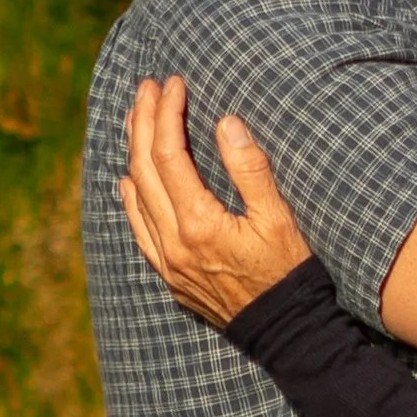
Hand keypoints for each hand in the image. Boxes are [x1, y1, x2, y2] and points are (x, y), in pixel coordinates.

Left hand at [122, 76, 311, 327]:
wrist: (285, 332)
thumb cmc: (288, 273)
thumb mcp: (278, 219)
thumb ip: (251, 170)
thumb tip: (226, 123)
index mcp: (198, 224)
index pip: (170, 154)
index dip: (167, 113)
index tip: (173, 83)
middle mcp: (172, 242)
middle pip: (144, 169)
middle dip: (143, 122)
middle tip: (147, 87)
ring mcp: (167, 261)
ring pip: (135, 196)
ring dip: (133, 152)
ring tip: (136, 117)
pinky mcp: (169, 276)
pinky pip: (138, 230)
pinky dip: (130, 199)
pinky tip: (128, 179)